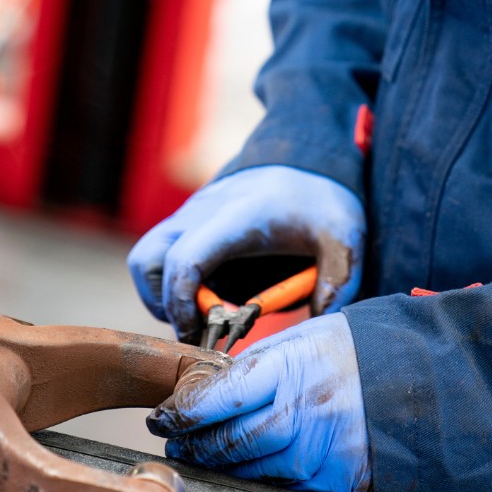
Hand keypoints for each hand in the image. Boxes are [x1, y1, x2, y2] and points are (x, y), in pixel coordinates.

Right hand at [128, 166, 364, 342]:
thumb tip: (316, 326)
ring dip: (162, 293)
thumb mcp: (345, 241)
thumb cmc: (322, 200)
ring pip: (147, 258)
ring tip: (201, 315)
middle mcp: (203, 212)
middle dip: (162, 303)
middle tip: (199, 327)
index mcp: (239, 217)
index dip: (182, 303)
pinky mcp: (188, 221)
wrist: (306, 158)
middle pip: (148, 260)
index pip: (187, 259)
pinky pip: (160, 254)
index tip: (202, 332)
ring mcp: (190, 214)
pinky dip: (173, 281)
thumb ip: (337, 285)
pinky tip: (210, 297)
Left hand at [147, 313, 370, 491]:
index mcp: (290, 367)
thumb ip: (258, 364)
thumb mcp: (305, 337)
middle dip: (193, 445)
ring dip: (220, 467)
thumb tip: (210, 388)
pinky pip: (282, 487)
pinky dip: (260, 479)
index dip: (181, 412)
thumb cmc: (358, 352)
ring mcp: (320, 449)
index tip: (164, 416)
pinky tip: (250, 469)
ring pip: (249, 471)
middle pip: (227, 441)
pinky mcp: (336, 478)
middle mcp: (302, 411)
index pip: (217, 397)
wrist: (420, 379)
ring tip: (206, 456)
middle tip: (177, 443)